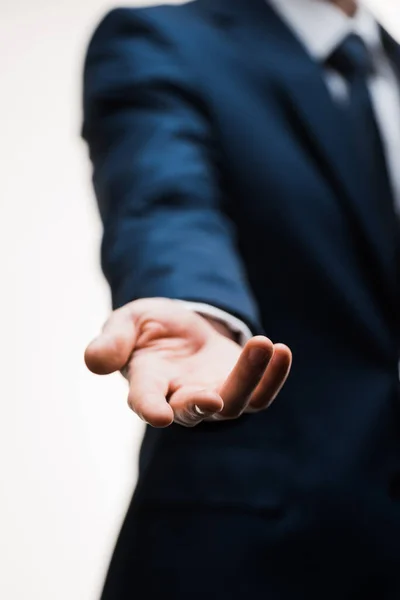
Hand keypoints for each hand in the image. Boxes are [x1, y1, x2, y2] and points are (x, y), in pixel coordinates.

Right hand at [85, 298, 291, 427]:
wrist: (182, 327)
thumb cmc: (148, 327)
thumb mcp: (127, 322)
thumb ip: (112, 340)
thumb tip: (94, 362)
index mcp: (148, 382)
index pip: (145, 398)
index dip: (149, 407)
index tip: (158, 415)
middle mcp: (180, 396)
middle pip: (194, 410)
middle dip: (203, 404)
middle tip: (213, 395)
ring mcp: (214, 395)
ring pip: (234, 403)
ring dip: (249, 379)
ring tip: (264, 344)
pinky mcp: (240, 386)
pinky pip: (261, 393)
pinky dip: (273, 377)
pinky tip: (281, 351)